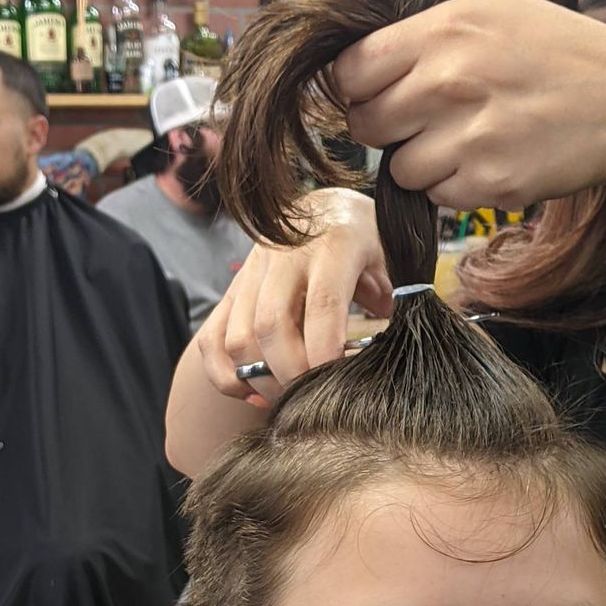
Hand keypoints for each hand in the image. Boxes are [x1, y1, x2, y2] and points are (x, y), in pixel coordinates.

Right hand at [198, 188, 390, 406]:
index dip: (326, 355)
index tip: (336, 385)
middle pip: (271, 327)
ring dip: (259, 379)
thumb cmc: (370, 244)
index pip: (323, 306)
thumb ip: (393, 304)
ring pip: (237, 337)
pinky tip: (255, 391)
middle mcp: (284, 253)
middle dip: (290, 375)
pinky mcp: (234, 287)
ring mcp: (252, 270)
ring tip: (286, 399)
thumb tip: (383, 356)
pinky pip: (212, 338)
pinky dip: (226, 375)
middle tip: (311, 399)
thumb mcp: (392, 264)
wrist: (331, 207)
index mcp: (333, 244)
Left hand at [334, 0, 605, 209]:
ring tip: (465, 141)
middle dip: (387, 128)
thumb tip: (372, 51)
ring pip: (400, 168)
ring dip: (422, 163)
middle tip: (423, 122)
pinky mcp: (487, 183)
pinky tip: (489, 160)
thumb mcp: (495, 11)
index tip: (377, 93)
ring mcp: (467, 137)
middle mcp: (449, 82)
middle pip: (366, 125)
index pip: (352, 70)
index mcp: (444, 31)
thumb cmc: (560, 54)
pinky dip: (455, 187)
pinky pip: (438, 196)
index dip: (358, 88)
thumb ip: (430, 28)